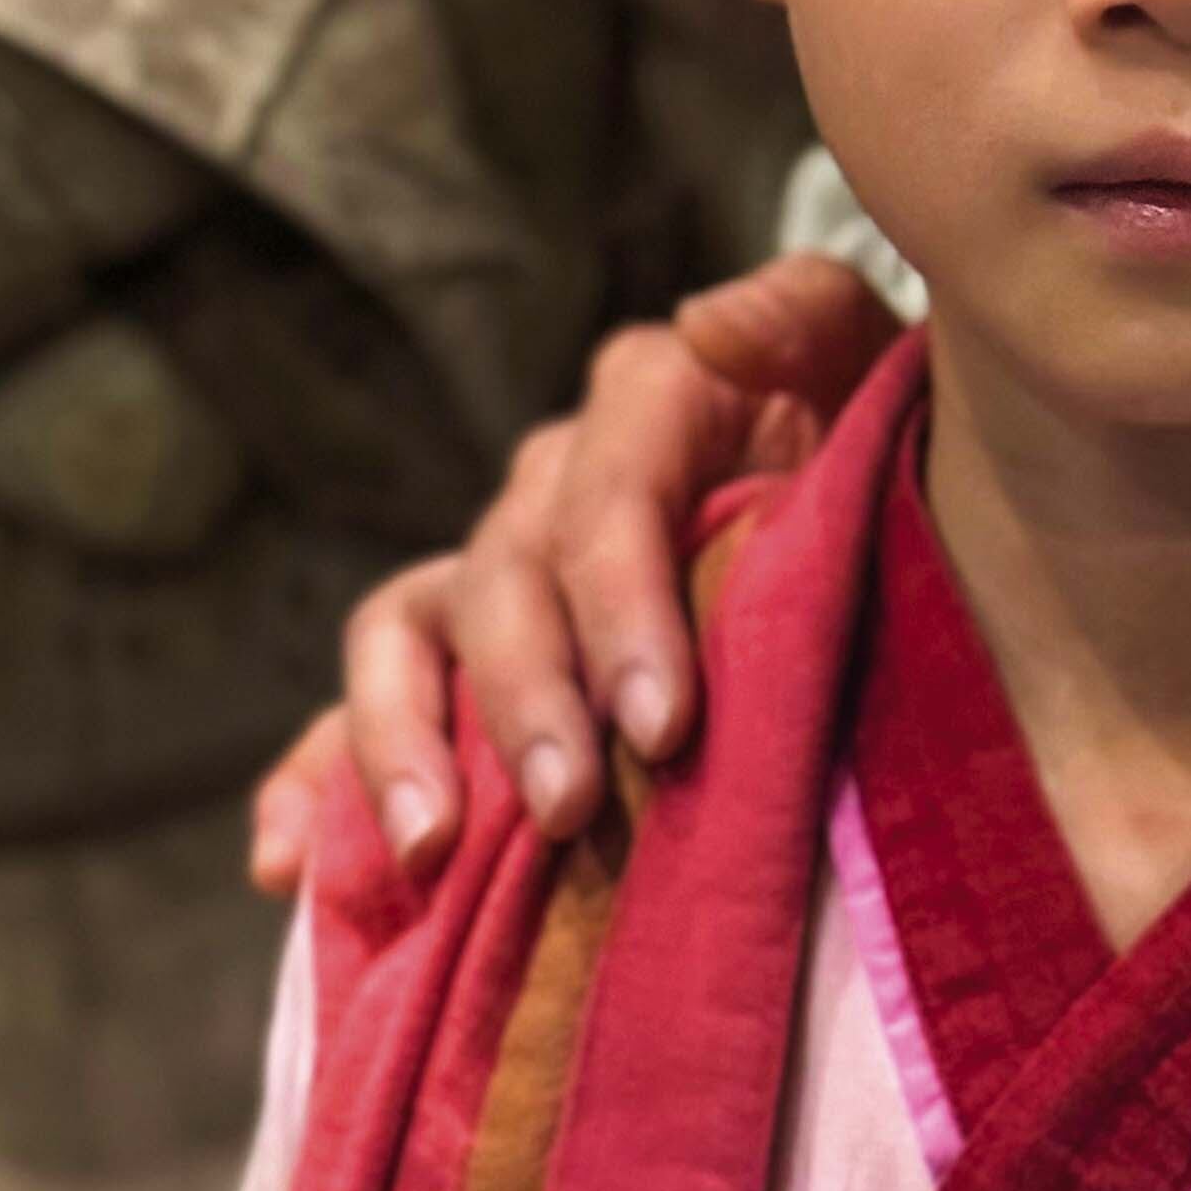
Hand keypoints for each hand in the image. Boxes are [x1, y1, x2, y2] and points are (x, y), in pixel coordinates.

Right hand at [249, 253, 898, 896]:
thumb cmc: (894, 455)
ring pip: (404, 633)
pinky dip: (316, 782)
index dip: (621, 604)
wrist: (901, 528)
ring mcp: (499, 573)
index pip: (606, 493)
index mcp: (652, 403)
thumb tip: (706, 323)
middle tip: (573, 810)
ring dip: (401, 739)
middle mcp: (556, 481)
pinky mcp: (464, 664)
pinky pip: (362, 712)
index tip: (663, 724)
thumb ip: (805, 322)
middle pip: (503, 577)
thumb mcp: (877, 368)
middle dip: (528, 699)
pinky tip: (289, 867)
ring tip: (428, 846)